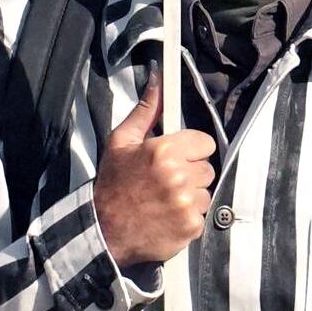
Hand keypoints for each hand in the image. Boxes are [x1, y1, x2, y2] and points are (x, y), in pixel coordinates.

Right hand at [92, 83, 214, 271]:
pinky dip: (188, 217)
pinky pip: (202, 214)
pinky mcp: (191, 226)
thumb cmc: (112, 185)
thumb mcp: (121, 142)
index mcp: (164, 151)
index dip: (191, 150)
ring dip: (191, 195)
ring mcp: (186, 203)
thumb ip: (146, 111)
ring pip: (206, 191)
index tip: (177, 158)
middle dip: (190, 172)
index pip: (204, 142)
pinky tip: (168, 215)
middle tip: (166, 180)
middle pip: (207, 167)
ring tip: (165, 199)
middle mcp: (178, 176)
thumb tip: (159, 80)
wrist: (104, 229)